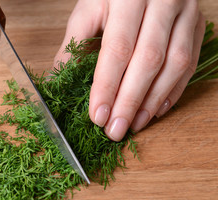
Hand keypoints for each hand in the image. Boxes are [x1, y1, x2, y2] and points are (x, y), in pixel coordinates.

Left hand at [54, 0, 205, 141]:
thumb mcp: (88, 8)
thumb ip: (74, 43)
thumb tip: (60, 82)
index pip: (118, 48)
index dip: (107, 86)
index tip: (97, 115)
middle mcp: (163, 1)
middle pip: (148, 60)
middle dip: (129, 101)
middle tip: (115, 129)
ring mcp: (185, 12)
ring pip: (175, 63)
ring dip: (152, 100)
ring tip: (134, 124)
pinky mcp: (196, 23)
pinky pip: (191, 61)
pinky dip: (173, 89)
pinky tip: (155, 109)